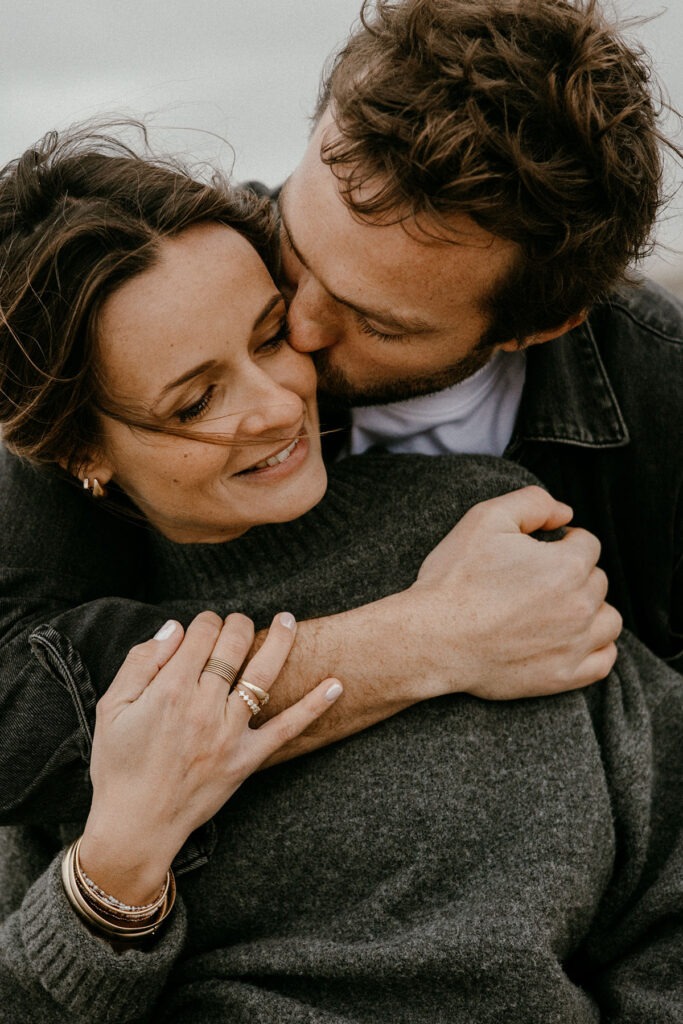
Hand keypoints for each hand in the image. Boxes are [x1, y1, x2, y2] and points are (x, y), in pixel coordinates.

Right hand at [80, 611, 341, 903]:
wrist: (136, 826)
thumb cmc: (118, 765)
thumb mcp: (112, 707)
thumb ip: (141, 661)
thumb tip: (175, 628)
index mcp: (169, 690)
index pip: (200, 634)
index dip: (204, 621)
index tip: (203, 626)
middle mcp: (203, 707)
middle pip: (232, 646)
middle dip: (236, 624)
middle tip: (237, 623)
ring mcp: (229, 733)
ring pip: (263, 675)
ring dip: (280, 642)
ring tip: (289, 620)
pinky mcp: (246, 759)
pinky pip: (287, 729)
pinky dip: (314, 706)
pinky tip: (336, 684)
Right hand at [408, 486, 621, 698]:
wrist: (432, 639)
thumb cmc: (455, 578)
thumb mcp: (486, 518)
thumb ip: (533, 502)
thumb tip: (565, 513)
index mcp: (568, 565)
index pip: (587, 544)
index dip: (562, 542)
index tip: (540, 551)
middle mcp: (580, 605)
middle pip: (597, 580)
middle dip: (573, 575)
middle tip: (535, 581)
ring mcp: (575, 644)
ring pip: (608, 620)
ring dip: (590, 610)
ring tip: (557, 609)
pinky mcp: (563, 677)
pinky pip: (604, 661)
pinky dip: (595, 648)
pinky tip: (571, 639)